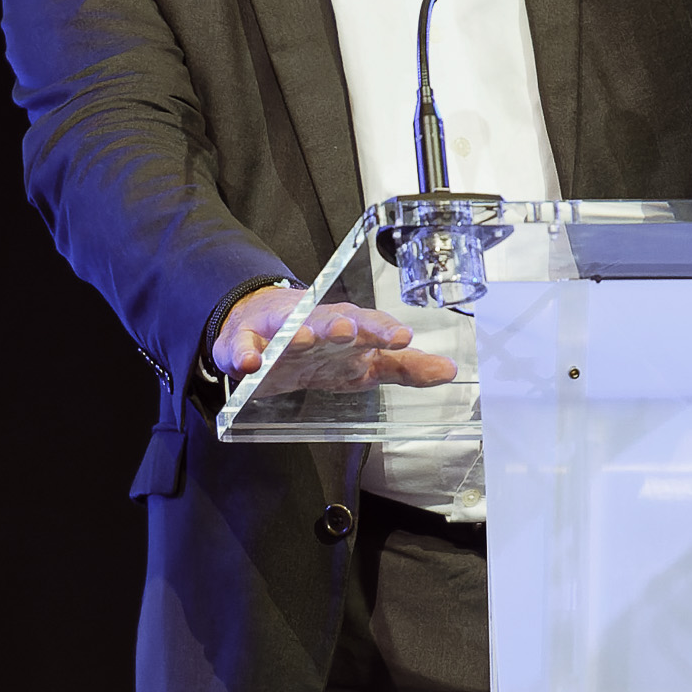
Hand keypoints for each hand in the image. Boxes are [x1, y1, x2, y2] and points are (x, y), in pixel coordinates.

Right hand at [214, 284, 460, 395]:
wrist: (262, 332)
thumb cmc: (320, 350)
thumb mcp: (363, 364)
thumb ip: (403, 369)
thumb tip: (449, 371)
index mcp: (346, 329)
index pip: (368, 325)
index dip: (383, 331)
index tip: (402, 338)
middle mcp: (314, 324)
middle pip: (328, 320)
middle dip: (340, 324)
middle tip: (350, 331)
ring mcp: (278, 332)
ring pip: (286, 329)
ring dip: (296, 333)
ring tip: (305, 338)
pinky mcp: (244, 343)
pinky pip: (241, 347)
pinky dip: (244, 353)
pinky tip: (250, 363)